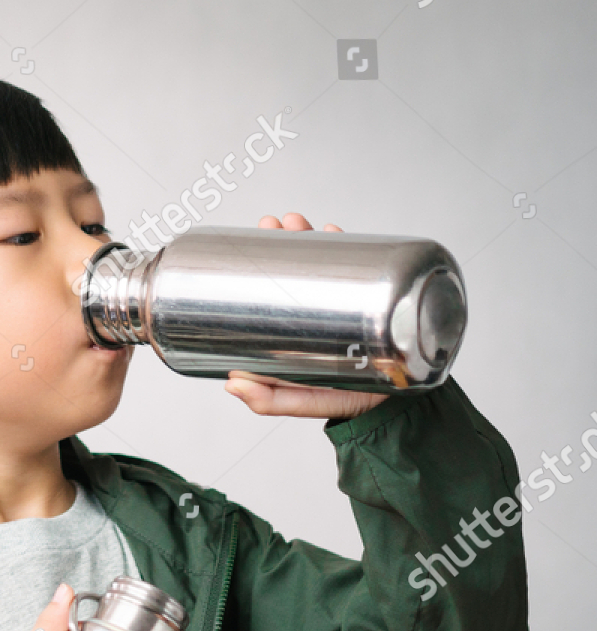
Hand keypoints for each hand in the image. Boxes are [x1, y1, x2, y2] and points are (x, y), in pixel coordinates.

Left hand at [222, 213, 388, 420]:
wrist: (400, 405)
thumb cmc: (347, 402)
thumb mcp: (303, 402)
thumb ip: (271, 400)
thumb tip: (231, 383)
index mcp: (295, 331)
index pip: (275, 291)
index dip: (262, 266)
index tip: (249, 244)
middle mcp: (317, 312)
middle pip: (298, 269)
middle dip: (285, 242)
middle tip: (275, 224)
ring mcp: (344, 303)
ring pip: (325, 262)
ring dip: (311, 237)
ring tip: (297, 223)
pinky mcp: (374, 300)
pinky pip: (360, 267)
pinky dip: (350, 245)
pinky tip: (335, 231)